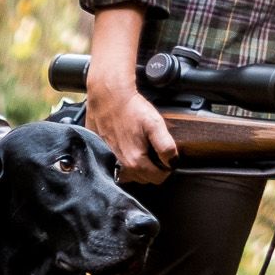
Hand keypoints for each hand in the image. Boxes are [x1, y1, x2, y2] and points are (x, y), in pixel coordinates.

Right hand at [85, 67, 179, 182]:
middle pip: (144, 178)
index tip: (167, 158)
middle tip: (155, 150)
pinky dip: (125, 161)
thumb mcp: (155, 124)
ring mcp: (111, 160)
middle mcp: (122, 165)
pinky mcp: (102, 153)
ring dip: (139, 166)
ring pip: (131, 174)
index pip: (157, 178)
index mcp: (136, 161)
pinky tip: (128, 147)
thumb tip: (172, 163)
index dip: (166, 168)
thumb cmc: (131, 108)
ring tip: (142, 149)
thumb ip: (166, 146)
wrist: (108, 96)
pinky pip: (118, 166)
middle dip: (153, 168)